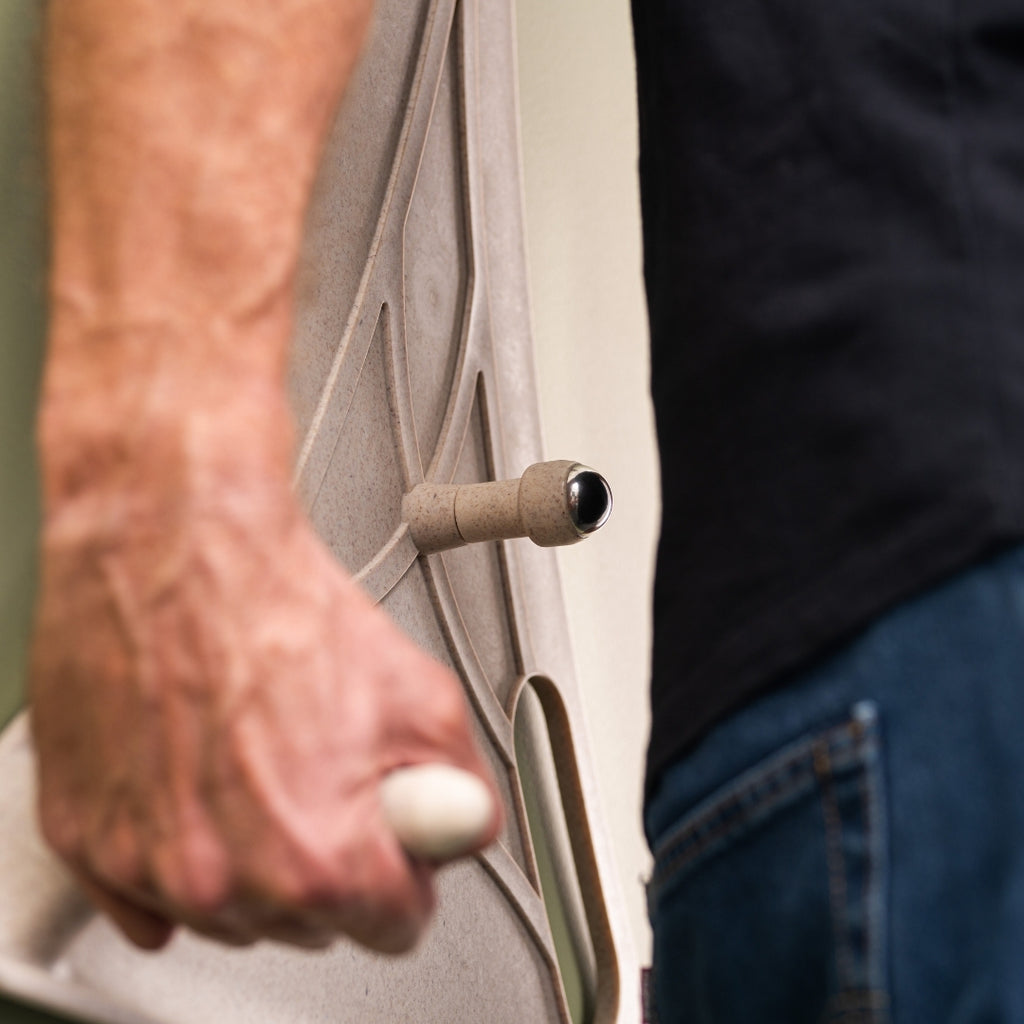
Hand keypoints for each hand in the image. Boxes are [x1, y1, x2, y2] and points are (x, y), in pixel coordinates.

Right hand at [30, 461, 500, 953]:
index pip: (395, 924)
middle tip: (323, 773)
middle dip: (330, 860)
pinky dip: (182, 852)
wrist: (177, 547)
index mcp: (318, 860)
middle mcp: (224, 882)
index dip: (407, 870)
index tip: (398, 846)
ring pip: (234, 913)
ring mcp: (146, 867)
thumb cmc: (279, 608)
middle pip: (312, 922)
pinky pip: (148, 894)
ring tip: (258, 759)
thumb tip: (461, 827)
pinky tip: (200, 787)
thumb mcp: (424, 695)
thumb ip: (462, 788)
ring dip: (254, 857)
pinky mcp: (87, 839)